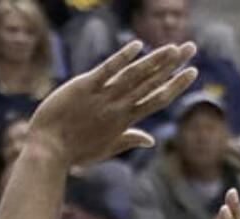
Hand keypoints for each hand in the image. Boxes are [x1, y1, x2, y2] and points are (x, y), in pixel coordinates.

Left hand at [26, 39, 196, 171]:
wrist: (47, 152)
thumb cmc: (75, 153)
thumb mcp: (104, 150)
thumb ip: (129, 141)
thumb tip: (152, 140)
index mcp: (124, 121)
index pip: (156, 100)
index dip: (175, 85)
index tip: (192, 72)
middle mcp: (118, 108)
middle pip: (151, 83)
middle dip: (173, 65)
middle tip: (191, 47)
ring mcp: (102, 97)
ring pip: (134, 76)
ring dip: (156, 60)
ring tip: (174, 47)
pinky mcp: (85, 87)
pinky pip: (107, 70)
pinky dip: (122, 58)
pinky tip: (138, 45)